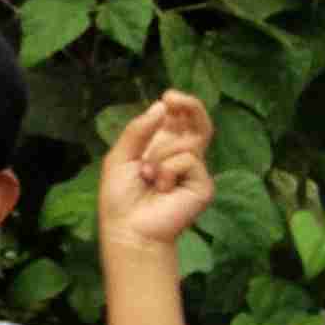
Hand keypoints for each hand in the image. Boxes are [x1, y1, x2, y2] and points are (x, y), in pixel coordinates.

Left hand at [99, 89, 213, 251]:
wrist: (128, 228)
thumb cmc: (120, 197)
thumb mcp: (120, 157)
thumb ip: (138, 131)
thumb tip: (161, 105)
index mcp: (162, 148)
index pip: (178, 121)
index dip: (179, 106)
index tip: (168, 96)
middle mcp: (182, 157)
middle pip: (199, 124)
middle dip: (191, 106)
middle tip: (174, 98)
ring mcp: (194, 171)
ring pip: (188, 142)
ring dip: (160, 154)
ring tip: (147, 175)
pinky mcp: (203, 185)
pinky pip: (189, 160)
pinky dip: (169, 169)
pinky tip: (161, 187)